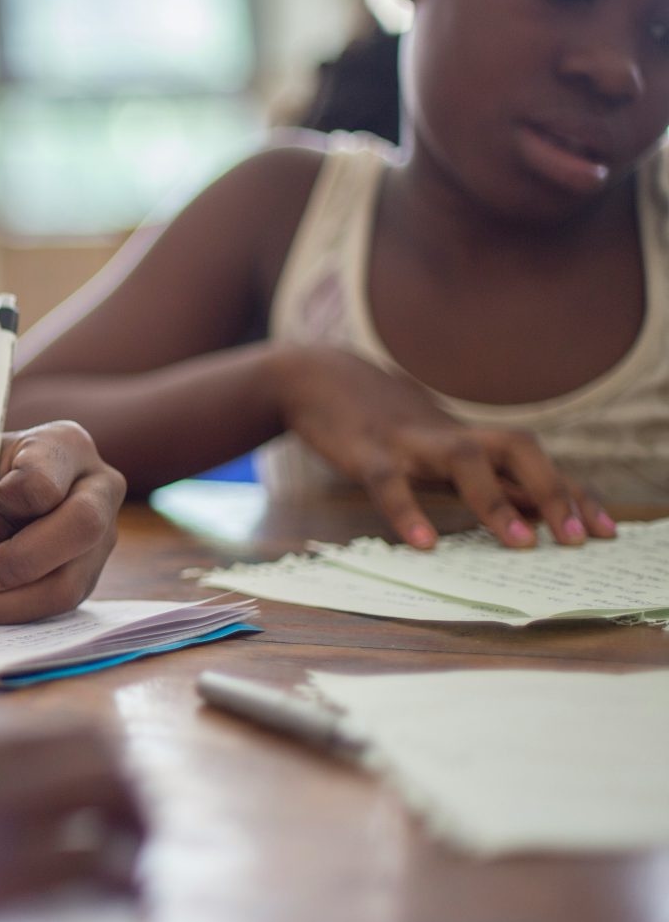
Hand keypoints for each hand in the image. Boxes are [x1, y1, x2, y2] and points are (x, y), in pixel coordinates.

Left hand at [0, 421, 124, 623]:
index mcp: (60, 444)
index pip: (41, 483)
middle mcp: (96, 486)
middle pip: (81, 527)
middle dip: (20, 563)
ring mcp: (101, 534)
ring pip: (70, 579)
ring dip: (11, 599)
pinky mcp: (88, 572)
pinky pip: (60, 603)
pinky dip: (15, 610)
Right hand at [0, 700, 141, 921]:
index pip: (52, 725)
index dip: (89, 763)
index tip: (100, 795)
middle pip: (97, 750)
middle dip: (129, 789)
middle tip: (135, 828)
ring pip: (107, 800)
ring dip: (134, 830)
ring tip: (133, 864)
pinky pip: (79, 866)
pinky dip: (111, 880)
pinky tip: (114, 899)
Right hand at [269, 344, 615, 548]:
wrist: (314, 377)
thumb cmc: (380, 420)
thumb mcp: (436, 446)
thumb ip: (482, 477)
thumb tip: (536, 513)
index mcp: (467, 439)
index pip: (535, 464)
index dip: (573, 494)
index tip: (607, 530)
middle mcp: (448, 436)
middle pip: (516, 448)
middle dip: (552, 489)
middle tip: (577, 538)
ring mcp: (408, 441)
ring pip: (462, 460)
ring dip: (495, 500)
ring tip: (519, 543)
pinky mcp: (364, 451)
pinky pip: (388, 482)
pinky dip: (408, 511)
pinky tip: (424, 544)